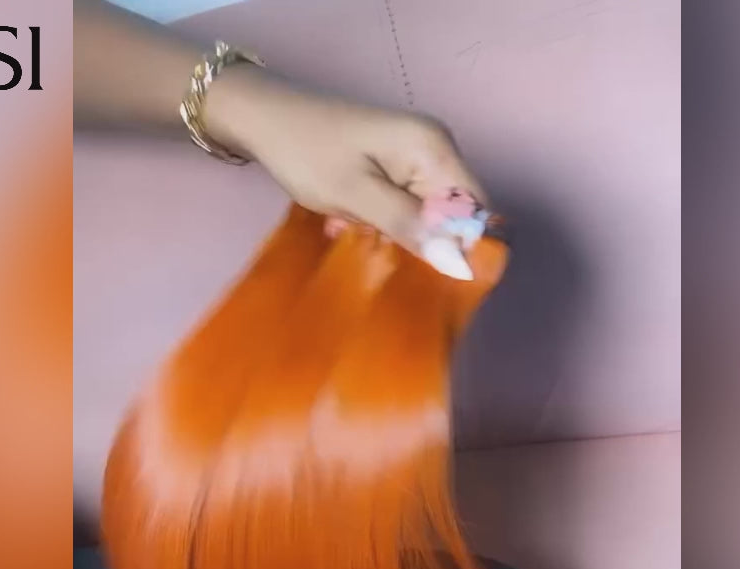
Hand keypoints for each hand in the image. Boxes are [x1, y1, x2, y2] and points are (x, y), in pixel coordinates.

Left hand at [205, 64, 489, 276]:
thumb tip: (459, 263)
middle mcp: (436, 150)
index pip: (475, 210)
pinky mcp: (396, 169)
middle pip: (455, 215)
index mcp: (434, 149)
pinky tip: (357, 227)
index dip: (462, 248)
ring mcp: (415, 158)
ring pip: (430, 217)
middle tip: (382, 256)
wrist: (264, 119)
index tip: (430, 278)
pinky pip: (409, 210)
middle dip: (427, 244)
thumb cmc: (306, 152)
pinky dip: (387, 226)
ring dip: (403, 238)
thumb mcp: (356, 196)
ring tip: (364, 239)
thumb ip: (409, 226)